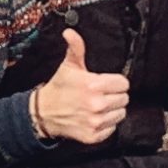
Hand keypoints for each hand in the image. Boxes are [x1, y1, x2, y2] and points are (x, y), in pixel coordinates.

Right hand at [33, 27, 129, 144]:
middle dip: (113, 96)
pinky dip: (105, 125)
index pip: (123, 84)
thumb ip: (76, 48)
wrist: (43, 113)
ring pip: (120, 114)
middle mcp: (96, 104)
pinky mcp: (94, 135)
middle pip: (124, 99)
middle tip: (98, 95)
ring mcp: (95, 121)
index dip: (114, 82)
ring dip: (111, 111)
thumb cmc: (59, 88)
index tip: (103, 84)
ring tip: (96, 107)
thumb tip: (70, 32)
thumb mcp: (68, 66)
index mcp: (94, 85)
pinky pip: (112, 129)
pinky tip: (93, 118)